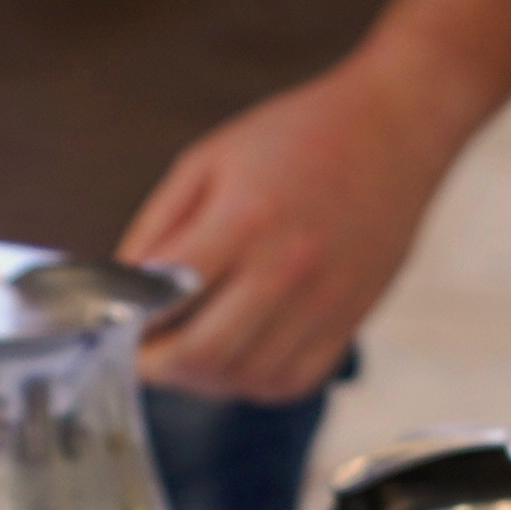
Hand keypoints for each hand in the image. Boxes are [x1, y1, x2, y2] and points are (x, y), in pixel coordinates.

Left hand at [118, 54, 476, 406]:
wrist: (394, 128)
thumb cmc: (299, 135)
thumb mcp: (208, 159)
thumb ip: (159, 227)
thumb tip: (125, 290)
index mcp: (244, 220)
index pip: (168, 303)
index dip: (131, 327)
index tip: (116, 330)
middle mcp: (287, 268)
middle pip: (204, 355)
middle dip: (160, 367)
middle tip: (146, 355)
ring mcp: (324, 301)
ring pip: (246, 378)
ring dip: (206, 378)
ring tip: (191, 352)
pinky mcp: (350, 319)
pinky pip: (291, 381)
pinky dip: (254, 381)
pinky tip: (240, 355)